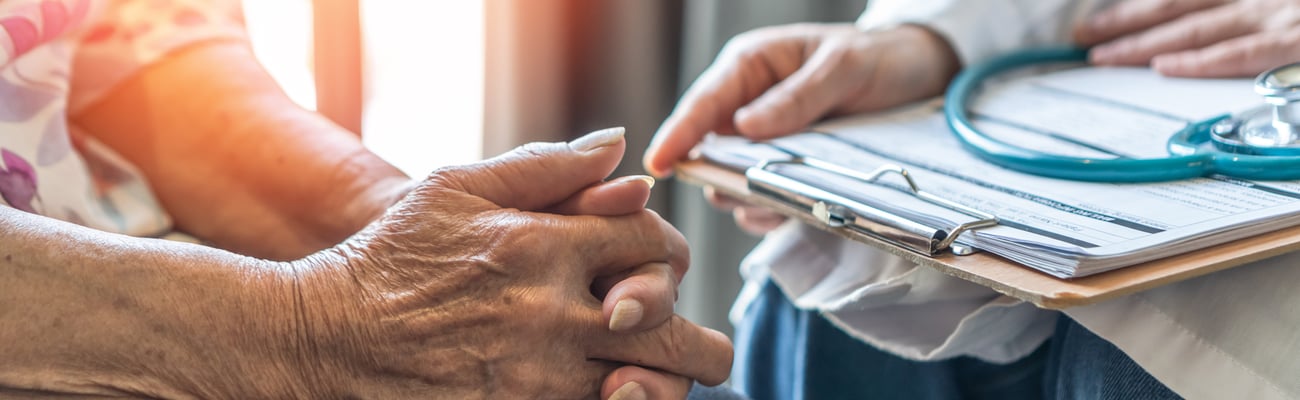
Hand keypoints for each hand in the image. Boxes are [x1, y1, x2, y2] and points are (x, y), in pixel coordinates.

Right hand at [282, 129, 730, 398]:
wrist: (331, 338)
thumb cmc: (392, 259)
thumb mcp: (458, 188)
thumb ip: (546, 168)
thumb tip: (619, 149)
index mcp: (545, 245)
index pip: (651, 242)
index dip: (668, 252)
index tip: (659, 265)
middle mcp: (553, 313)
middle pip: (672, 331)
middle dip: (698, 343)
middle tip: (701, 350)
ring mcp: (540, 376)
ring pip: (649, 389)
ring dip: (665, 386)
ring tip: (661, 381)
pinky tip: (613, 396)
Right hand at [643, 23, 958, 233]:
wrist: (920, 75)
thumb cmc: (879, 57)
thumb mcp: (844, 67)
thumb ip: (797, 96)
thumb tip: (746, 127)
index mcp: (752, 67)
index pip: (703, 103)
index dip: (678, 134)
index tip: (659, 164)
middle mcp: (748, 104)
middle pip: (708, 149)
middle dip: (718, 176)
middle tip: (741, 195)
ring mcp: (764, 140)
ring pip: (731, 179)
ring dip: (747, 198)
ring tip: (774, 205)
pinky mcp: (783, 167)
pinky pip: (761, 196)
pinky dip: (769, 210)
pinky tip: (789, 211)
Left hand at [1076, 0, 1299, 76]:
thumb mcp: (1271, 6)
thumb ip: (1230, 20)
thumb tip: (1188, 36)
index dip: (1135, 9)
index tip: (1098, 22)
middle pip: (1174, 9)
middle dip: (1123, 23)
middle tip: (1080, 37)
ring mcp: (1272, 16)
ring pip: (1194, 30)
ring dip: (1143, 42)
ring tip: (1102, 56)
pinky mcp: (1294, 40)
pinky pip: (1242, 53)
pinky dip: (1202, 60)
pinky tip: (1165, 68)